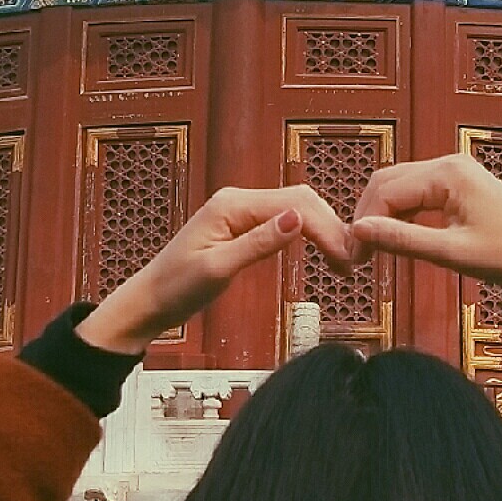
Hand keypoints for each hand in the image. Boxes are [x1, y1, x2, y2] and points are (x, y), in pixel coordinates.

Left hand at [78, 183, 354, 352]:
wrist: (149, 301)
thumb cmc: (175, 289)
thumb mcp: (217, 270)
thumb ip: (257, 244)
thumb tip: (296, 219)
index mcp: (232, 205)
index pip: (295, 204)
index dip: (327, 229)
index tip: (346, 259)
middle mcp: (238, 199)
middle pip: (301, 199)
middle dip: (331, 226)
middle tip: (352, 263)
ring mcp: (241, 210)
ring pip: (296, 207)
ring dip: (323, 228)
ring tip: (343, 260)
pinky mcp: (242, 224)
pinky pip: (283, 218)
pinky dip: (308, 231)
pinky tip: (320, 250)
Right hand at [350, 153, 501, 349]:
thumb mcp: (451, 253)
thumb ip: (402, 240)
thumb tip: (359, 231)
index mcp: (446, 172)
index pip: (385, 191)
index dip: (364, 224)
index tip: (353, 258)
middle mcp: (448, 163)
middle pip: (387, 182)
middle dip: (368, 216)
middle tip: (357, 255)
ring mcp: (454, 171)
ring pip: (400, 186)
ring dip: (383, 215)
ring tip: (374, 251)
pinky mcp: (459, 184)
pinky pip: (418, 193)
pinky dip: (402, 214)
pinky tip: (397, 240)